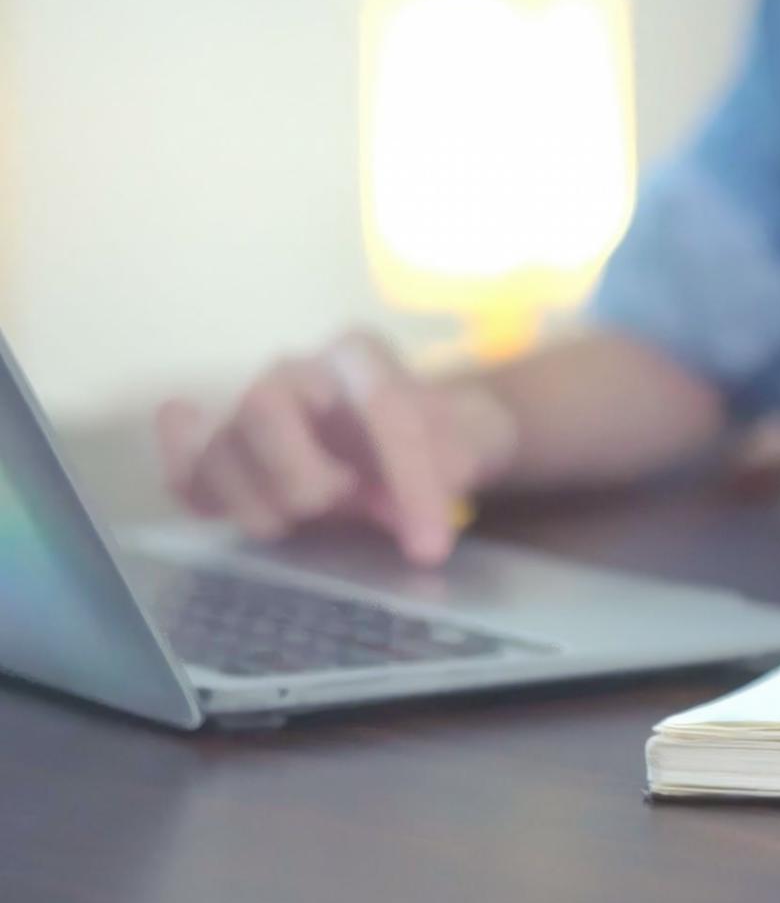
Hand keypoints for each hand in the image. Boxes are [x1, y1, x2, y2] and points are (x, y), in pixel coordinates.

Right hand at [157, 331, 518, 565]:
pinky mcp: (225, 453)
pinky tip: (219, 506)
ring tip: (306, 523)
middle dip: (302, 475)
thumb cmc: (439, 438)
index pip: (381, 406)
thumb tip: (418, 531)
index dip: (409, 483)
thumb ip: (449, 472)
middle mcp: (296, 372)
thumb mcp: (469, 447)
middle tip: (342, 505)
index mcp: (361, 355)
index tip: (430, 547)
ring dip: (260, 504)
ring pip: (218, 449)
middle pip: (263, 405)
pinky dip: (197, 494)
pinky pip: (188, 472)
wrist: (415, 436)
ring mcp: (251, 409)